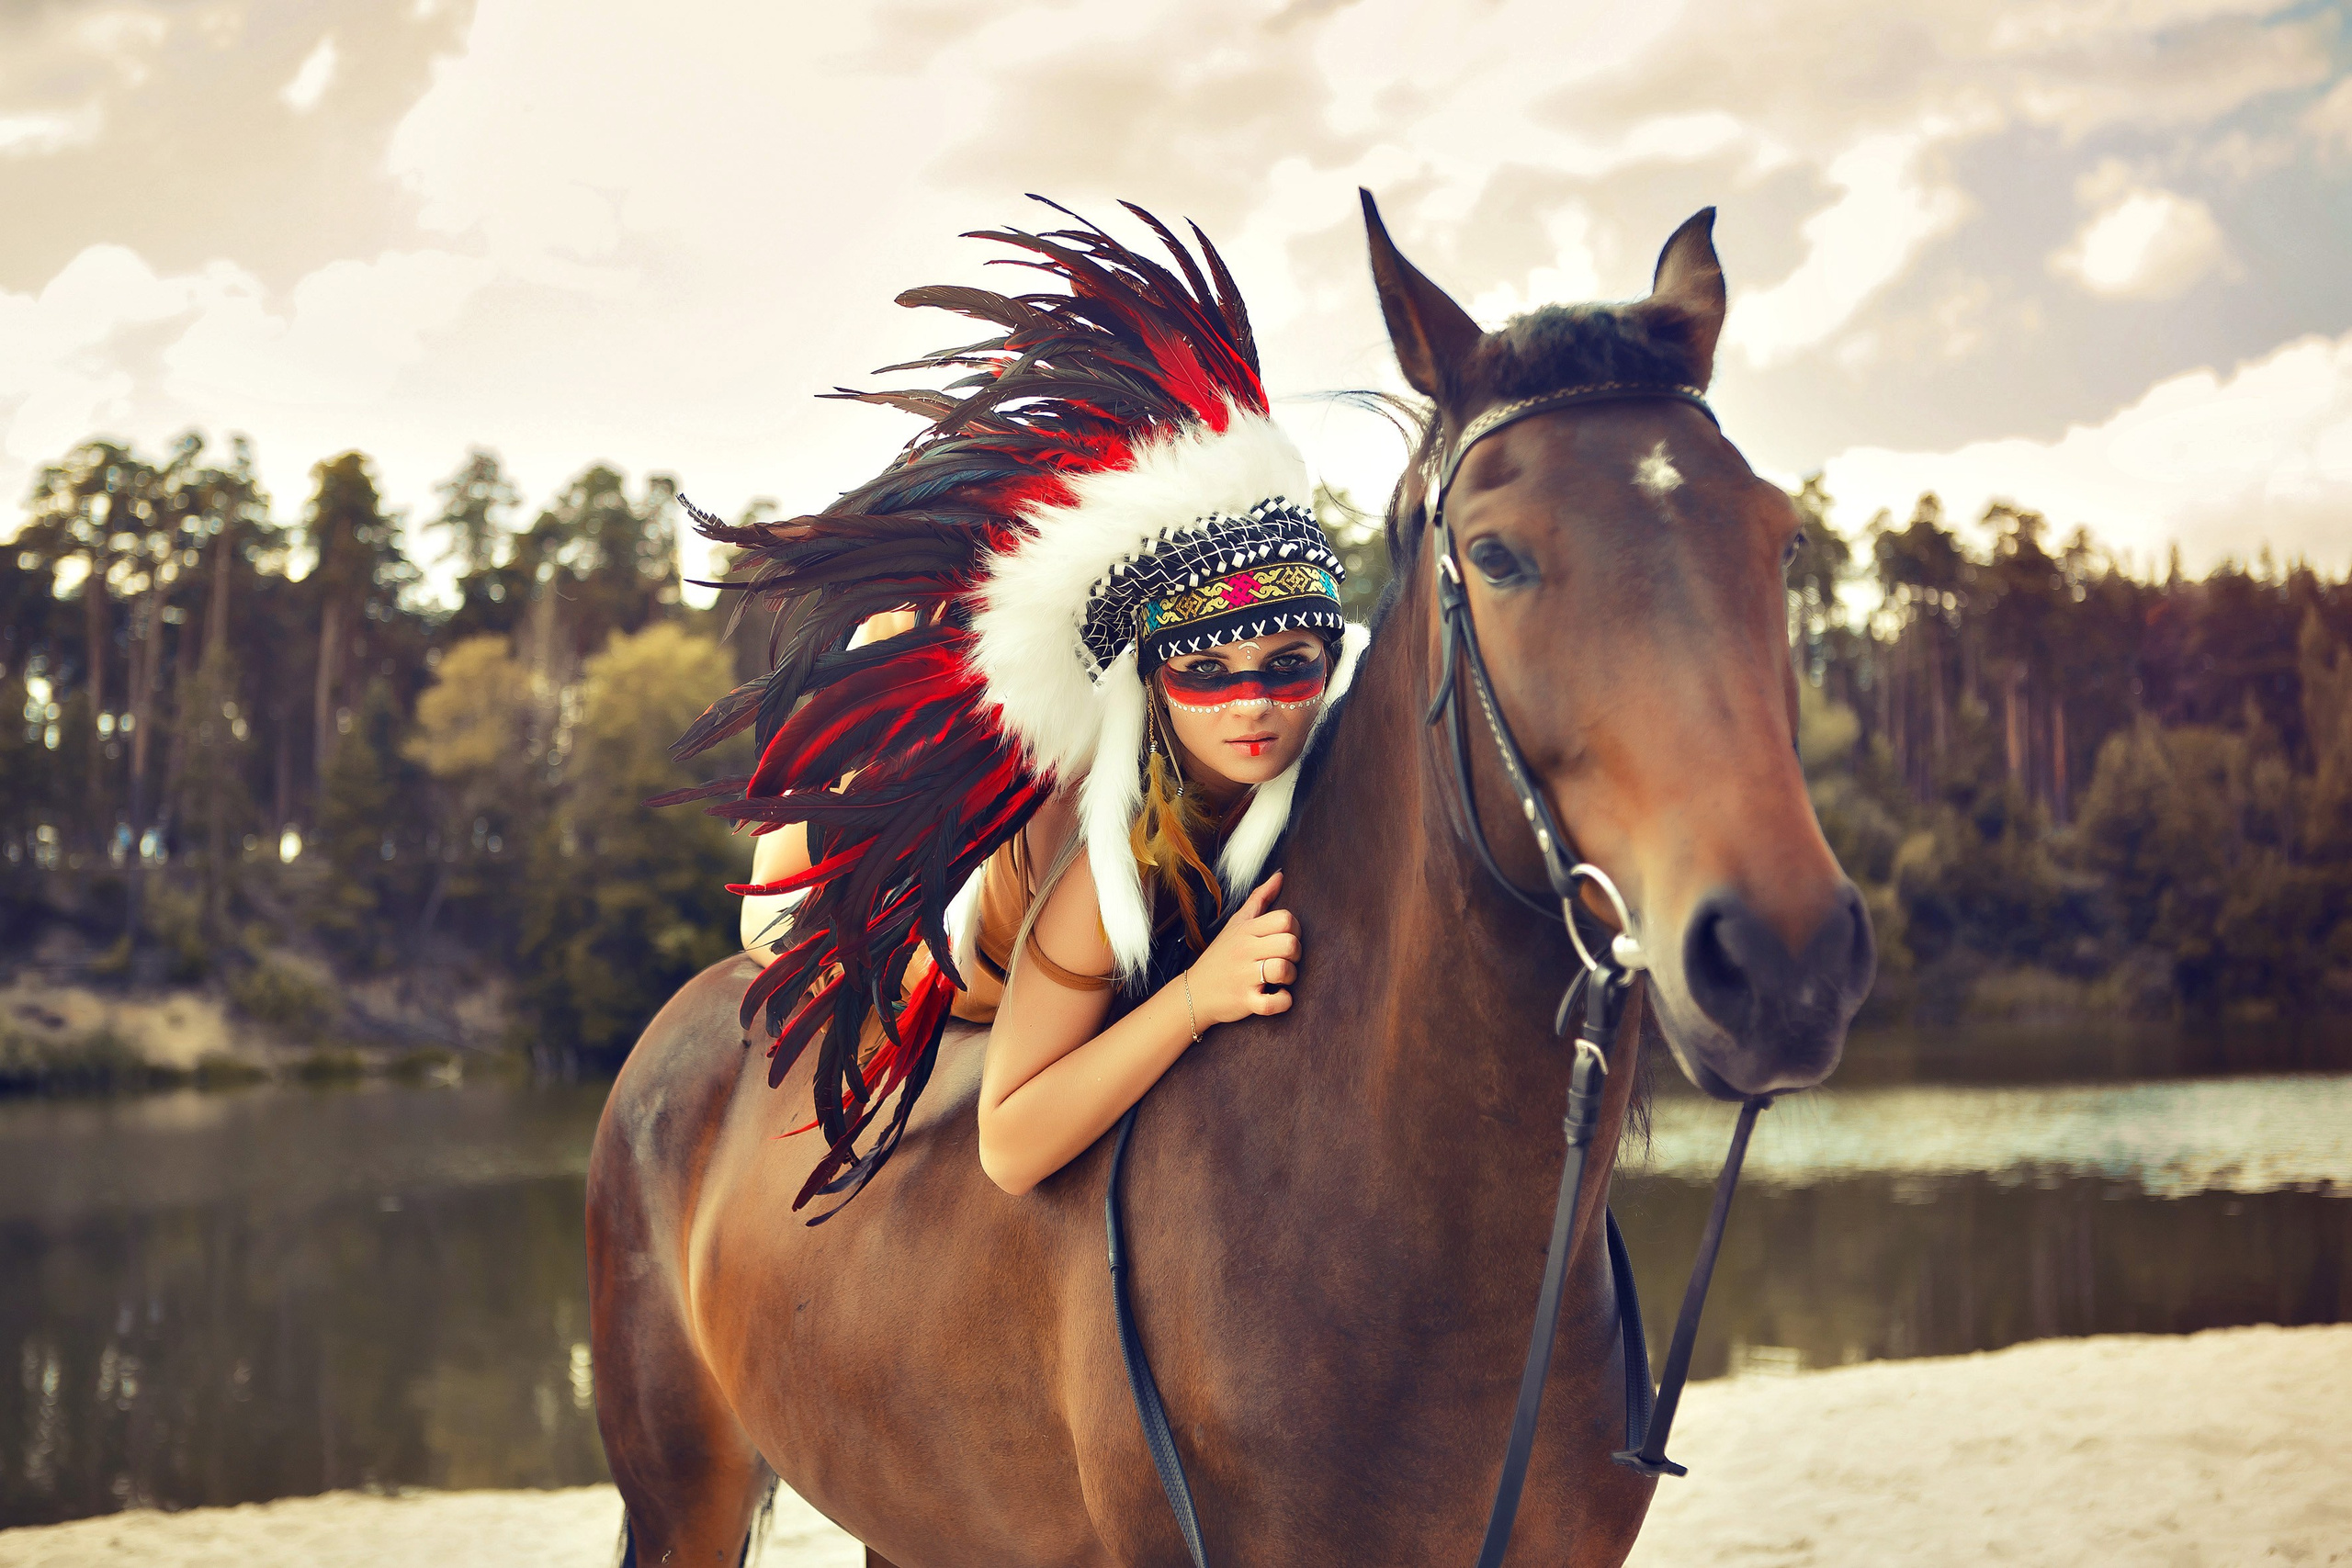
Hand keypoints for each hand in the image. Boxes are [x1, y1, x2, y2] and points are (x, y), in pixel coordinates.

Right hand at [1186, 872, 1300, 1025]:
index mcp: (1245, 930)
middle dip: (1296, 954)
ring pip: (1284, 970)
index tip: (1285, 939)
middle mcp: (1245, 951)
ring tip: (1281, 979)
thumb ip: (1260, 899)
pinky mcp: (1245, 1001)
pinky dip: (1283, 1001)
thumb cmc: (1221, 955)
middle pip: (1290, 944)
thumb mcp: (1236, 924)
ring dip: (1291, 977)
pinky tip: (1278, 996)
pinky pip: (1274, 1002)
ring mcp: (1244, 977)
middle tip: (1286, 959)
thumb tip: (1280, 875)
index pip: (1285, 919)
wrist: (1194, 992)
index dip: (1294, 930)